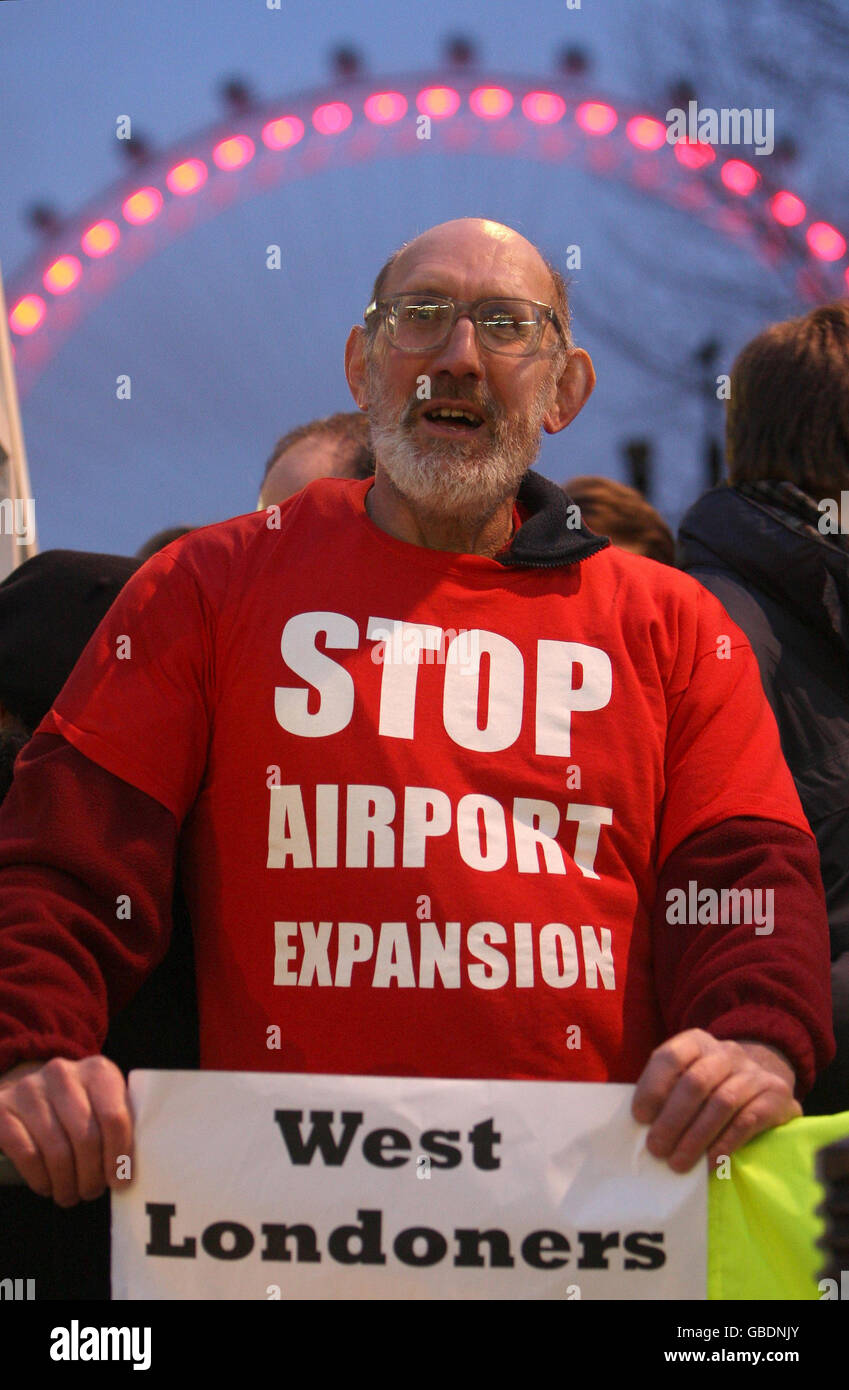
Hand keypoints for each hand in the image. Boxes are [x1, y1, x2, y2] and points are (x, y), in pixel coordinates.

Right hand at [0, 1056, 132, 1206]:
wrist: (29, 1091)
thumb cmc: (77, 1106)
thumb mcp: (102, 1103)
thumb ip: (118, 1126)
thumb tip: (129, 1171)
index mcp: (97, 1071)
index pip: (115, 1118)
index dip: (119, 1156)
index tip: (120, 1181)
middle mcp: (62, 1074)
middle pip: (86, 1137)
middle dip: (91, 1175)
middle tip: (92, 1192)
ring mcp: (29, 1090)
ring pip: (57, 1150)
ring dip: (67, 1183)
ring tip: (71, 1194)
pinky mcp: (2, 1110)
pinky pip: (27, 1155)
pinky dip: (41, 1179)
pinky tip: (48, 1186)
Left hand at [632, 1029, 800, 1172]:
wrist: (763, 1082)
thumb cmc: (712, 1086)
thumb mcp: (686, 1077)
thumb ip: (666, 1092)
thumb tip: (643, 1124)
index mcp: (697, 1042)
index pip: (670, 1057)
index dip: (653, 1088)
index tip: (641, 1118)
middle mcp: (727, 1052)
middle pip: (696, 1082)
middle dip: (672, 1119)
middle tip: (656, 1149)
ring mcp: (754, 1072)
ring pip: (722, 1103)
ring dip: (695, 1137)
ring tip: (678, 1163)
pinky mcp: (777, 1095)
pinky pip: (747, 1121)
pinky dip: (724, 1144)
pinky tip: (709, 1162)